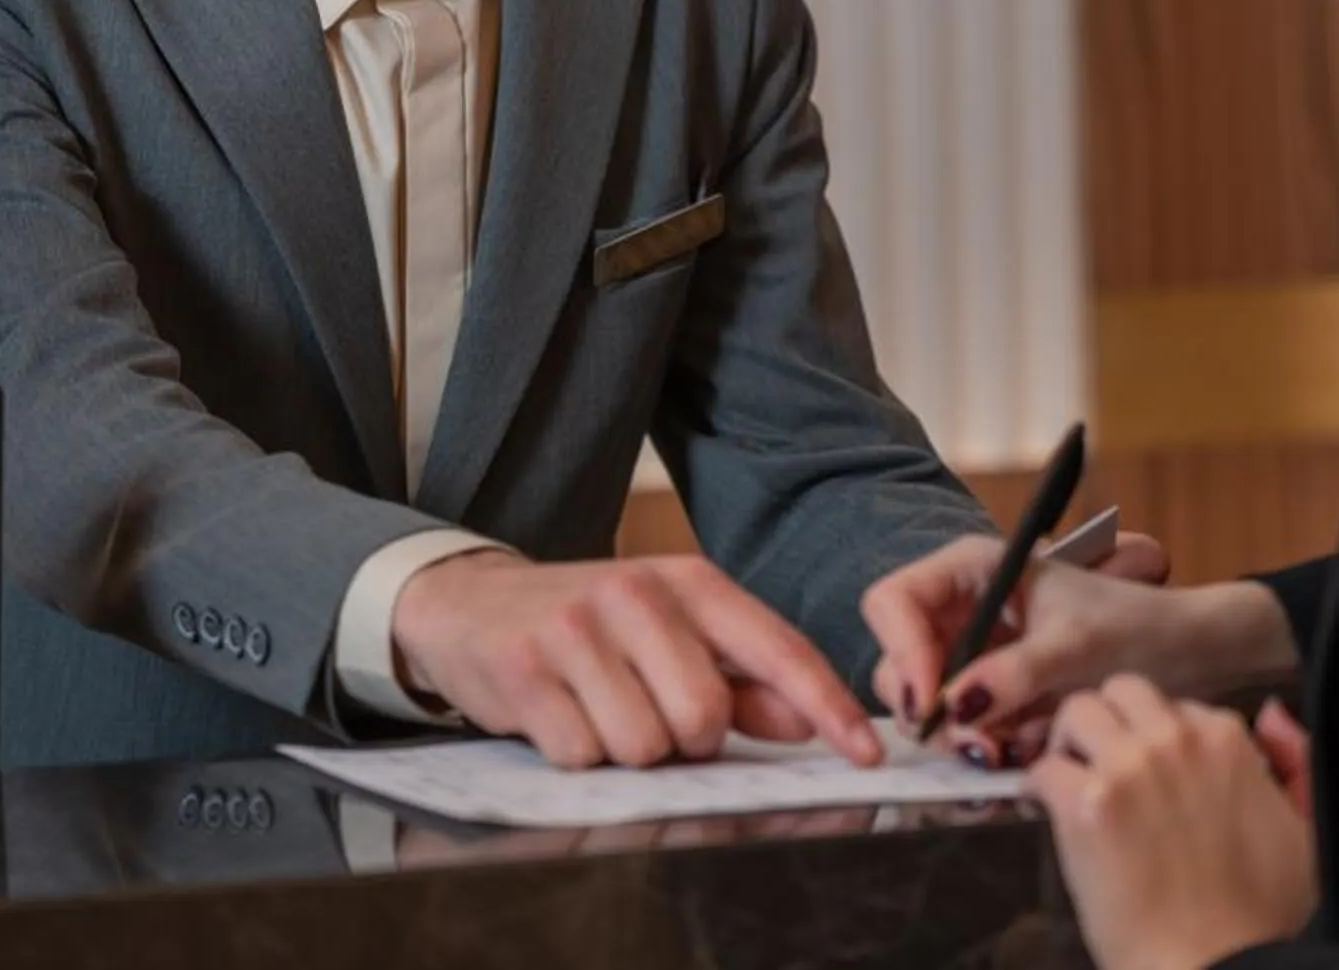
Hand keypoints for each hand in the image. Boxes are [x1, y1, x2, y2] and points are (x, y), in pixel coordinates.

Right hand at [392, 551, 883, 769]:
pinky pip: (582, 754)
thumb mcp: (672, 636)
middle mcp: (638, 592)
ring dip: (626, 751)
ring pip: (644, 744)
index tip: (866, 755)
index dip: (826, 707)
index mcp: (690, 582)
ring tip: (598, 709)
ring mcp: (577, 626)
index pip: (777, 649)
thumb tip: (806, 723)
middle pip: (704, 717)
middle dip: (685, 740)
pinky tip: (558, 713)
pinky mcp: (524, 665)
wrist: (472, 603)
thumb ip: (743, 681)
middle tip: (648, 712)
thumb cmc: (593, 630)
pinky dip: (575, 752)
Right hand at [865, 537, 1290, 762]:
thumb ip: (1015, 673)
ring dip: (960, 735)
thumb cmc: (1138, 628)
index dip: (901, 650)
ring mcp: (973, 655)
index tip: (931, 702)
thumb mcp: (1077, 647)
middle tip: (976, 744)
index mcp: (972, 569)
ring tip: (1009, 752)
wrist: (1188, 657)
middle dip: (930, 708)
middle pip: (899, 660)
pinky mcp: (991, 696)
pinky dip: (985, 746)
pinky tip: (1022, 751)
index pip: (894, 601)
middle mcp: (962, 609)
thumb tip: (956, 704)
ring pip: (928, 704)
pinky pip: (963, 728)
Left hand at [1027, 678, 1316, 969]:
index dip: (1159, 739)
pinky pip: (1042, 767)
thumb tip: (1272, 713)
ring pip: (1076, 712)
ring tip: (1071, 780)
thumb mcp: (1302, 834)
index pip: (1179, 707)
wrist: (1212, 966)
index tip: (1148, 770)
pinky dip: (1037, 787)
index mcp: (1228, 740)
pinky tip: (1043, 810)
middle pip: (1122, 692)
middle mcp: (1176, 740)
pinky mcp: (1083, 803)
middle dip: (1110, 722)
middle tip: (1100, 761)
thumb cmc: (1259, 917)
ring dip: (1069, 744)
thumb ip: (1294, 762)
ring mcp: (1127, 767)